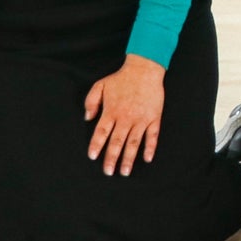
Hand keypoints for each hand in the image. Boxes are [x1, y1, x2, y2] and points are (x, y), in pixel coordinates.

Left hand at [83, 54, 165, 176]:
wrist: (145, 69)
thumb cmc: (121, 78)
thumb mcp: (100, 85)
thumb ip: (91, 101)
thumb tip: (87, 118)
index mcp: (111, 111)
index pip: (102, 132)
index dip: (96, 145)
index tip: (93, 157)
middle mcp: (126, 118)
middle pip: (117, 142)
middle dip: (111, 158)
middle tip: (108, 172)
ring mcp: (141, 119)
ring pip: (133, 143)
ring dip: (128, 158)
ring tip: (124, 172)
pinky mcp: (154, 118)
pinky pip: (152, 136)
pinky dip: (150, 148)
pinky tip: (147, 158)